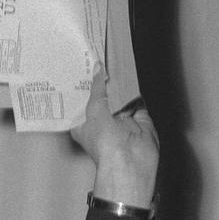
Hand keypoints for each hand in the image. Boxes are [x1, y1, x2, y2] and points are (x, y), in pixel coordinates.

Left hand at [70, 68, 159, 208]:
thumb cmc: (105, 144)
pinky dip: (135, 89)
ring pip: (120, 95)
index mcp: (83, 125)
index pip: (80, 102)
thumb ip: (97, 88)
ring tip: (113, 62)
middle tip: (97, 61)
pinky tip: (129, 74)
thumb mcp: (94, 109)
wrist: (130, 158)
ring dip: (119, 84)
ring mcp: (121, 119)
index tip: (79, 69)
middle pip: (101, 96)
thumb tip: (98, 70)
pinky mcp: (139, 117)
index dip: (80, 87)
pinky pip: (137, 98)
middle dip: (100, 82)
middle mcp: (101, 122)